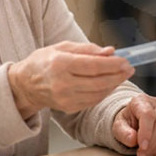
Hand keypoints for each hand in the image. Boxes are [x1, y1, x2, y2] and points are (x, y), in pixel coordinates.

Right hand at [8, 41, 133, 117]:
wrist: (25, 84)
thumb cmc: (43, 62)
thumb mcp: (62, 47)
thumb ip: (88, 49)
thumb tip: (110, 51)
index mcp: (61, 64)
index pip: (94, 66)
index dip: (113, 64)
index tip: (126, 61)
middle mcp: (62, 84)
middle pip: (99, 82)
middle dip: (118, 75)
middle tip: (129, 69)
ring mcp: (65, 99)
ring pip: (99, 93)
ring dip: (114, 84)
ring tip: (122, 75)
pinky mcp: (68, 108)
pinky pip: (93, 101)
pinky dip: (104, 92)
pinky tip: (110, 84)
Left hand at [111, 95, 155, 155]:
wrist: (135, 119)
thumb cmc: (128, 121)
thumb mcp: (118, 126)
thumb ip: (123, 132)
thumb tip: (132, 139)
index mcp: (141, 100)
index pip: (148, 115)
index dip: (146, 133)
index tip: (142, 147)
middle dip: (151, 145)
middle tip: (141, 155)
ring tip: (146, 155)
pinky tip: (154, 153)